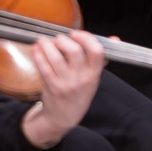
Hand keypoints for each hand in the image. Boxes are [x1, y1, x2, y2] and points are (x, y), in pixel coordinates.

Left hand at [22, 30, 104, 144]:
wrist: (65, 116)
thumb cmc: (79, 92)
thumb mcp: (94, 77)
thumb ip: (101, 58)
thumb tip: (114, 39)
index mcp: (94, 74)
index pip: (96, 51)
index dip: (86, 38)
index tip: (76, 34)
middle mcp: (81, 79)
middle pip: (74, 51)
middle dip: (63, 40)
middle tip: (58, 39)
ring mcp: (66, 84)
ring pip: (56, 58)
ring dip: (47, 45)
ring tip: (43, 40)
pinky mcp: (52, 87)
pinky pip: (43, 68)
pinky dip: (38, 55)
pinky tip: (36, 49)